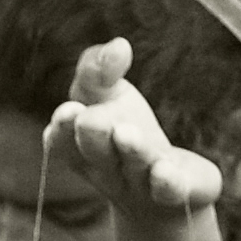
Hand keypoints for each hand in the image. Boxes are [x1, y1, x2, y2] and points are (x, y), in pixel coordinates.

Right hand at [45, 39, 221, 228]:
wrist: (168, 189)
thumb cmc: (126, 132)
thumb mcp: (107, 96)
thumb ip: (99, 71)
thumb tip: (119, 46)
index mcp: (81, 146)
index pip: (63, 139)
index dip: (63, 129)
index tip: (68, 111)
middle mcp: (107, 169)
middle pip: (96, 152)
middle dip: (93, 135)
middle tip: (91, 121)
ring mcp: (141, 185)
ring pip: (134, 168)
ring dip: (130, 151)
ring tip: (127, 134)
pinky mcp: (177, 195)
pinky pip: (169, 192)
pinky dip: (166, 182)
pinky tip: (165, 171)